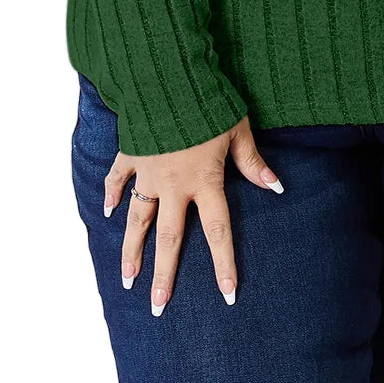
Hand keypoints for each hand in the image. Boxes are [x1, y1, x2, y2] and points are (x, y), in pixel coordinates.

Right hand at [103, 114, 282, 314]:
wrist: (169, 76)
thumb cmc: (209, 101)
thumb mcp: (238, 129)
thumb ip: (253, 161)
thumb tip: (277, 186)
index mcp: (204, 180)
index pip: (217, 231)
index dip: (224, 264)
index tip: (227, 296)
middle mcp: (174, 185)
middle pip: (169, 238)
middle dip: (164, 275)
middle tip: (157, 306)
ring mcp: (149, 172)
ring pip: (138, 220)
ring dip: (132, 251)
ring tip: (127, 280)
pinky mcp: (131, 154)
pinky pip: (118, 180)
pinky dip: (112, 194)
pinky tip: (106, 213)